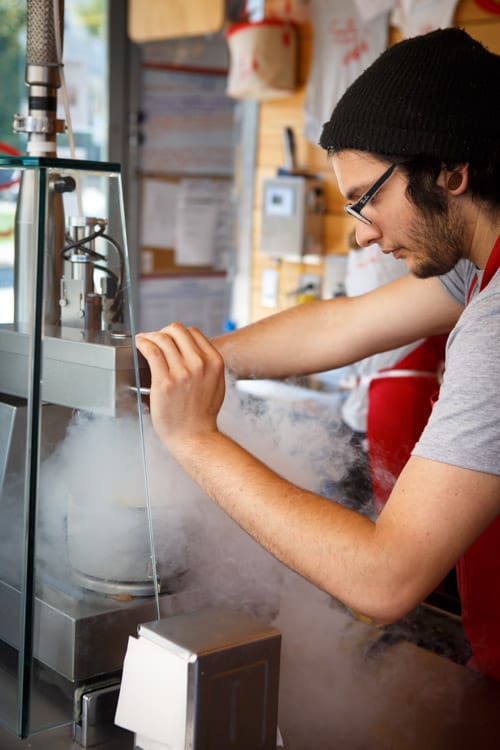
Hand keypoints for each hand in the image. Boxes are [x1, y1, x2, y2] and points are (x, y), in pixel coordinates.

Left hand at [135, 323, 225, 454]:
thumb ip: (209, 365)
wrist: (194, 437)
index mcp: (214, 362)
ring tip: (144, 340)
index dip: (177, 333)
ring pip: (163, 338)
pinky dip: (143, 343)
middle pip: (177, 330)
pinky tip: (139, 344)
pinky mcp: (165, 381)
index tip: (168, 339)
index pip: (193, 332)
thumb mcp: (217, 384)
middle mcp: (200, 364)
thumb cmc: (202, 415)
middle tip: (155, 338)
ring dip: (150, 336)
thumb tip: (195, 350)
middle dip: (163, 331)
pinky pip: (152, 351)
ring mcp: (182, 372)